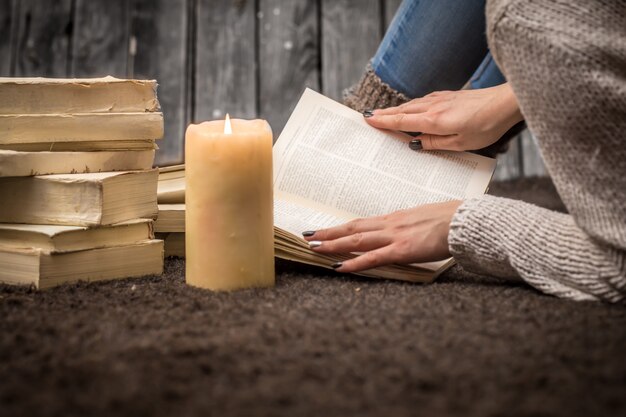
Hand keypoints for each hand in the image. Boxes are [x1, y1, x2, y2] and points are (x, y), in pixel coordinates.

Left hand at [302, 200, 461, 271]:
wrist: (466, 221)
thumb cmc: (452, 219)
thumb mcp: (427, 218)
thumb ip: (412, 225)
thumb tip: (408, 231)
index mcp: (396, 218)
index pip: (362, 222)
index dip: (343, 227)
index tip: (326, 229)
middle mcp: (391, 224)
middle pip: (353, 227)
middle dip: (329, 233)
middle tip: (309, 236)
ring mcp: (395, 236)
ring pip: (356, 240)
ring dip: (333, 244)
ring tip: (314, 248)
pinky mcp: (402, 250)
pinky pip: (373, 258)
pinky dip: (354, 262)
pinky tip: (339, 267)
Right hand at [365, 83, 522, 150]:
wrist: (505, 103)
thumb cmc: (486, 126)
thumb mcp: (460, 143)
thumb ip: (435, 143)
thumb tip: (415, 143)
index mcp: (434, 120)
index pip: (403, 120)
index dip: (384, 121)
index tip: (369, 120)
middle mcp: (433, 107)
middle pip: (403, 110)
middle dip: (384, 114)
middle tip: (367, 117)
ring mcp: (440, 99)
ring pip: (412, 104)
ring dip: (395, 109)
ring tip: (382, 113)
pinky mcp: (448, 96)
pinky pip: (422, 101)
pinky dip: (410, 105)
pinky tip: (409, 107)